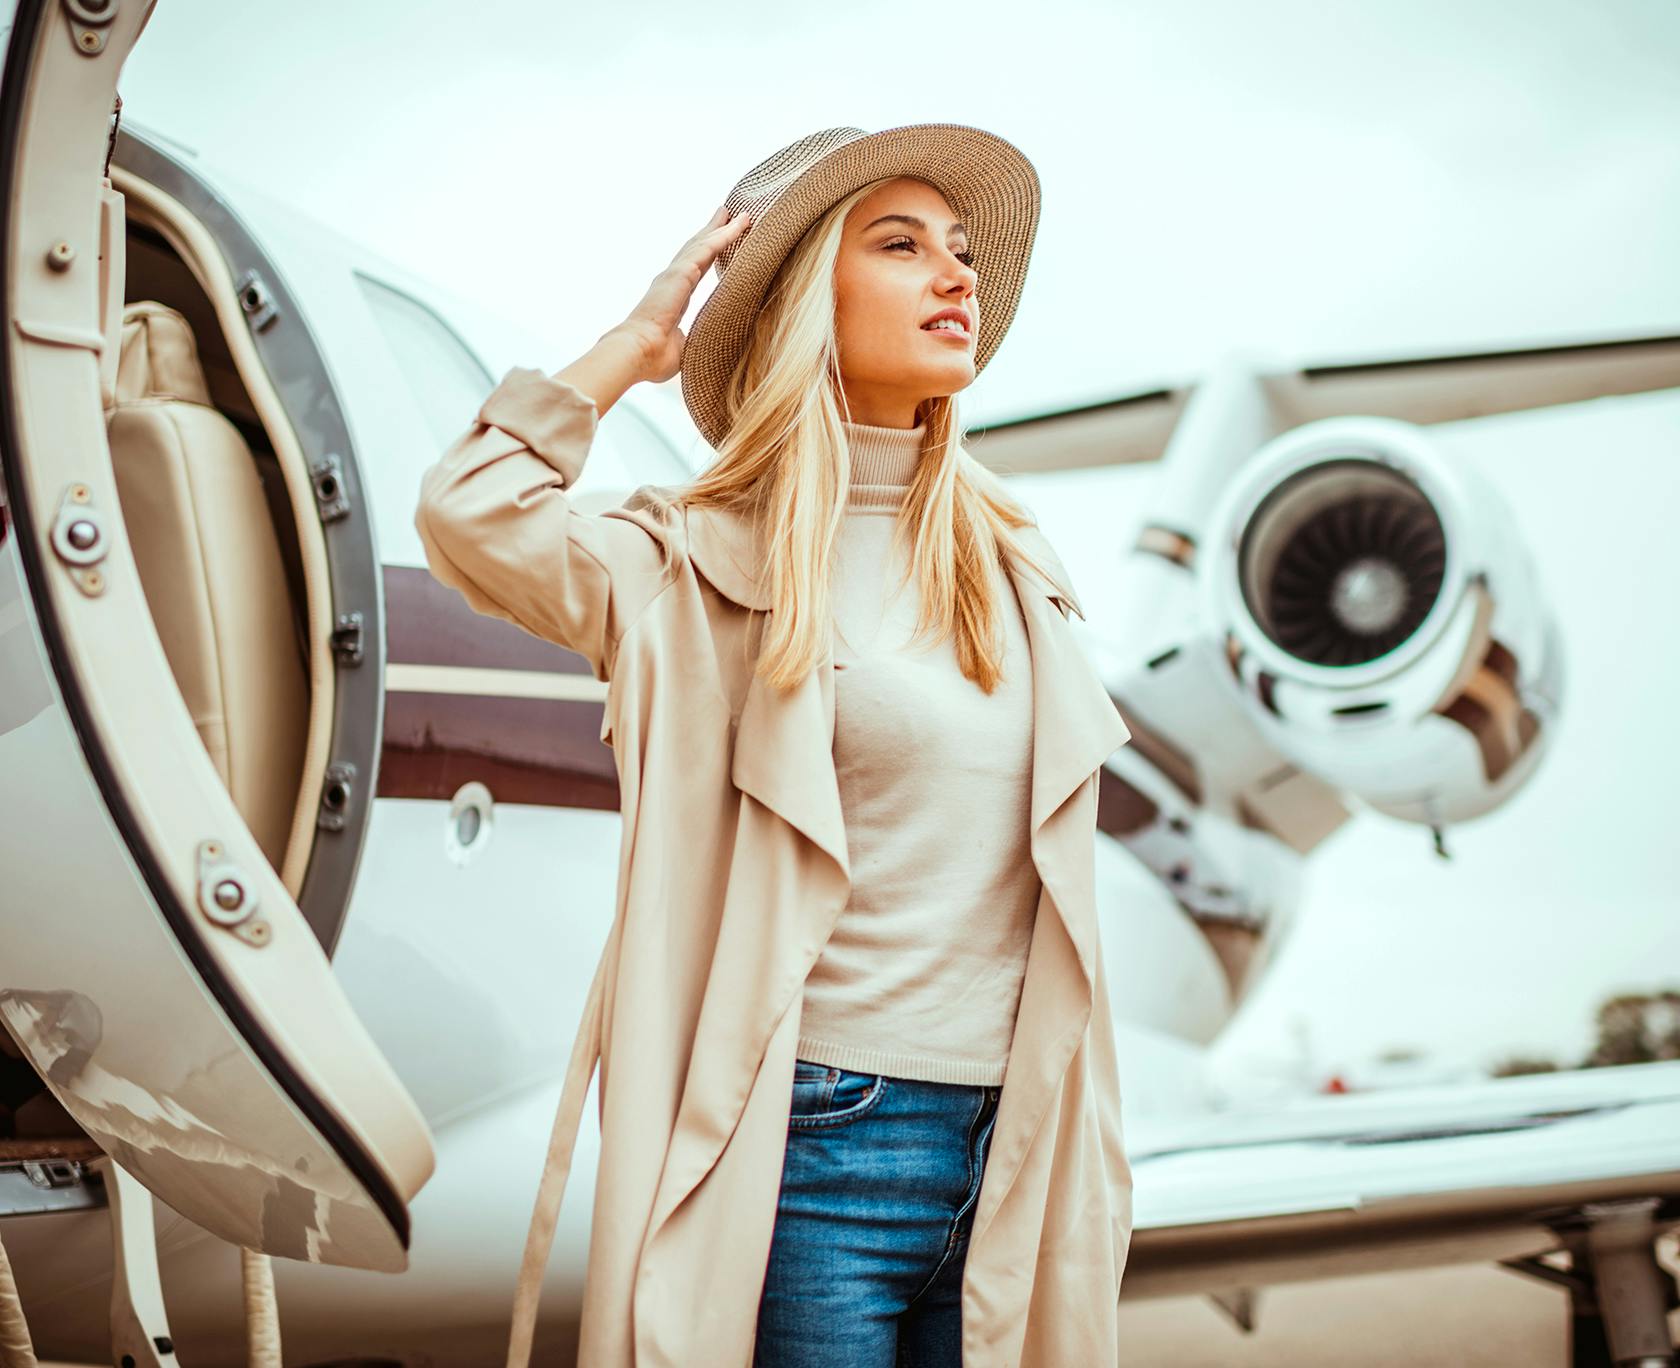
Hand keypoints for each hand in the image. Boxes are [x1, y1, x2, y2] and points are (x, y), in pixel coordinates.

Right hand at [614, 204, 752, 383]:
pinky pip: (708, 248)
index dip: (709, 254)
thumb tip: (707, 346)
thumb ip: (693, 338)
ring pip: (704, 243)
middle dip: (713, 230)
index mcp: (674, 297)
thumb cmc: (655, 356)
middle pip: (698, 248)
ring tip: (741, 214)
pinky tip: (739, 224)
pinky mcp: (681, 273)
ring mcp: (675, 274)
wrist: (637, 352)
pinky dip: (724, 235)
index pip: (696, 269)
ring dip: (723, 227)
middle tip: (728, 214)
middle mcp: (673, 280)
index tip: (719, 240)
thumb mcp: (682, 346)